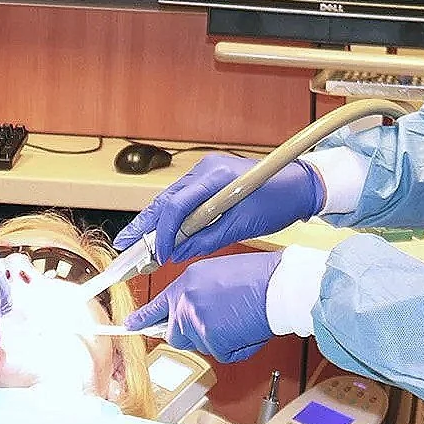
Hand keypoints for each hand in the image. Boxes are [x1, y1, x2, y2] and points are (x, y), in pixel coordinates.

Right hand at [114, 154, 322, 264]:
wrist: (299, 183)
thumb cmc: (278, 203)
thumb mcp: (242, 227)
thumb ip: (206, 239)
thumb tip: (178, 253)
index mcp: (215, 178)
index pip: (176, 206)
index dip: (163, 233)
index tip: (158, 255)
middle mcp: (205, 169)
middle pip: (165, 199)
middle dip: (144, 225)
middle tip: (124, 244)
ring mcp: (206, 169)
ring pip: (171, 198)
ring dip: (156, 221)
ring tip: (136, 241)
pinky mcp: (210, 174)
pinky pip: (183, 196)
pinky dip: (172, 214)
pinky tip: (162, 230)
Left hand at [127, 252, 277, 363]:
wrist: (278, 285)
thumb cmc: (257, 277)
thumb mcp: (216, 274)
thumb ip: (196, 293)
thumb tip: (189, 310)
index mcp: (186, 283)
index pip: (157, 306)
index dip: (142, 319)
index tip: (129, 326)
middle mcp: (185, 302)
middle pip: (176, 334)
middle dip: (192, 335)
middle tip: (218, 323)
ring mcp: (196, 321)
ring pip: (200, 345)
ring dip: (217, 340)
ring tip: (238, 320)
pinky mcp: (211, 339)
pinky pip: (220, 354)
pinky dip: (234, 349)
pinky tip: (245, 329)